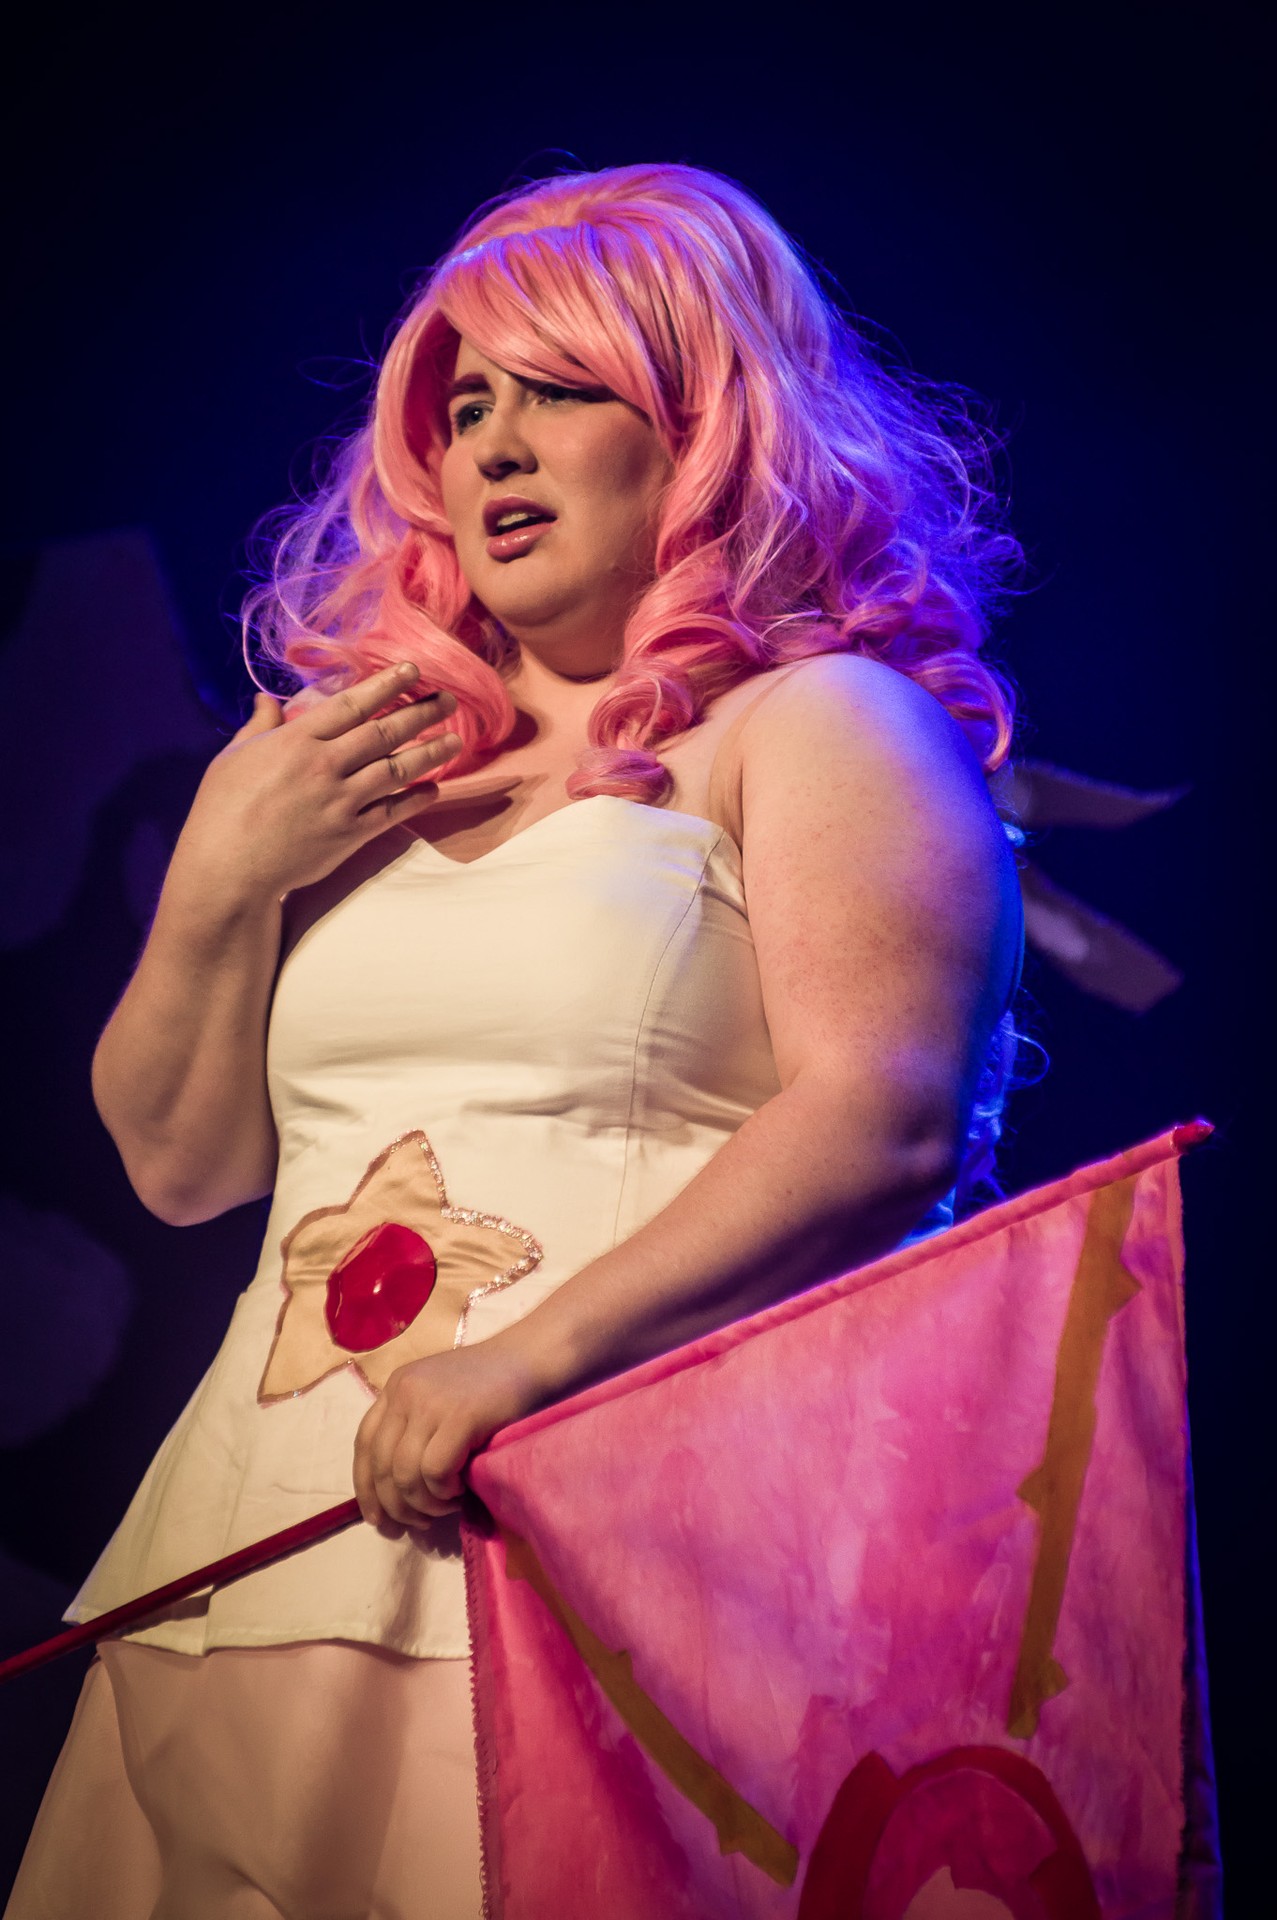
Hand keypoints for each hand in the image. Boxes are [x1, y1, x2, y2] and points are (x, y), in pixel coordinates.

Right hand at [171, 663, 460, 906]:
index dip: (386, 685)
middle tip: (449, 698)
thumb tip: (267, 699)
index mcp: (297, 741)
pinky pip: (392, 812)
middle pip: (383, 732)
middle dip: (420, 713)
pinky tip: (435, 789)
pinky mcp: (349, 834)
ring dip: (430, 753)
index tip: (413, 669)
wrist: (229, 868)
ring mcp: (341, 801)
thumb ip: (258, 726)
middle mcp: (325, 766)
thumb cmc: (222, 810)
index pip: (352, 705)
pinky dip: (416, 799)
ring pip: (396, 770)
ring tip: (456, 740)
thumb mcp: (233, 758)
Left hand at [352, 1338, 548, 1537]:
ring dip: (425, 1503)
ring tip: (448, 1504)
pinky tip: (462, 1489)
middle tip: (420, 1524)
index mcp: (397, 1387)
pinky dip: (444, 1491)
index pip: (363, 1444)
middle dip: (396, 1506)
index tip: (379, 1520)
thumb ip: (415, 1429)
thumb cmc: (492, 1386)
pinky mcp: (460, 1416)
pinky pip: (435, 1471)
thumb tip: (396, 1493)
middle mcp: (405, 1391)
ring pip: (405, 1475)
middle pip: (381, 1465)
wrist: (532, 1357)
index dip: (366, 1488)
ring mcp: (430, 1402)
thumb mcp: (439, 1399)